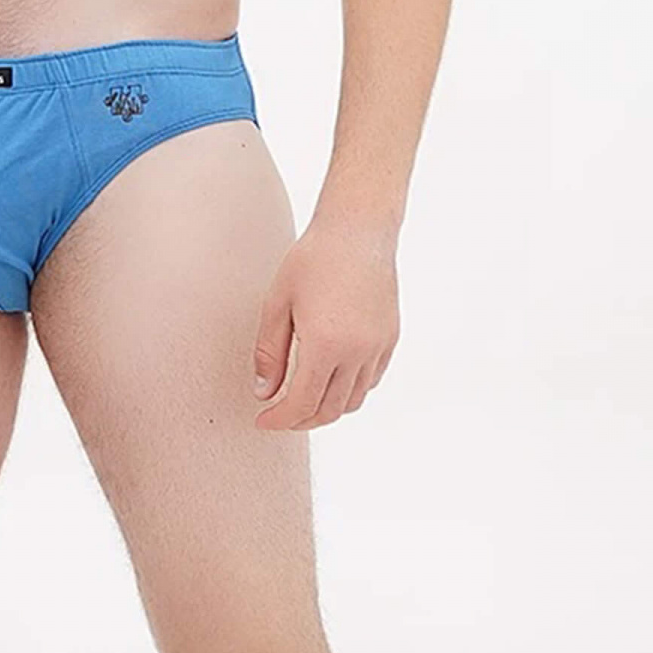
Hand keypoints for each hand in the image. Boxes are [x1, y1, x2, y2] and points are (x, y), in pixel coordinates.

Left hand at [251, 219, 398, 428]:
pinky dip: (349, 390)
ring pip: (353, 400)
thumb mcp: (277, 304)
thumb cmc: (312, 260)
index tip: (262, 421)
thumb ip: (268, 353)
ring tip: (303, 399)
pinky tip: (330, 378)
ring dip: (326, 408)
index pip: (301, 403)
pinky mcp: (390, 339)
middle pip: (329, 410)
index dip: (280, 419)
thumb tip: (264, 392)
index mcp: (325, 345)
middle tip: (280, 416)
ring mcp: (378, 348)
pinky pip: (370, 380)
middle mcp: (357, 353)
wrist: (357, 231)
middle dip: (301, 420)